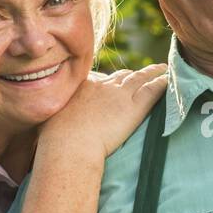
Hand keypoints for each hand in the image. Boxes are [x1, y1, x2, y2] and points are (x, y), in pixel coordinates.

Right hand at [38, 63, 167, 160]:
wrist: (69, 144)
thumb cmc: (54, 140)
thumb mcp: (49, 122)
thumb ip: (53, 120)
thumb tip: (41, 134)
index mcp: (81, 87)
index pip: (99, 79)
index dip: (109, 80)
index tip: (114, 81)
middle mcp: (101, 87)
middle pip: (121, 76)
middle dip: (131, 74)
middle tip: (141, 73)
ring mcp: (119, 95)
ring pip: (140, 78)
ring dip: (152, 72)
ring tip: (162, 68)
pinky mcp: (134, 106)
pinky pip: (153, 90)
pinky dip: (163, 83)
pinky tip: (170, 79)